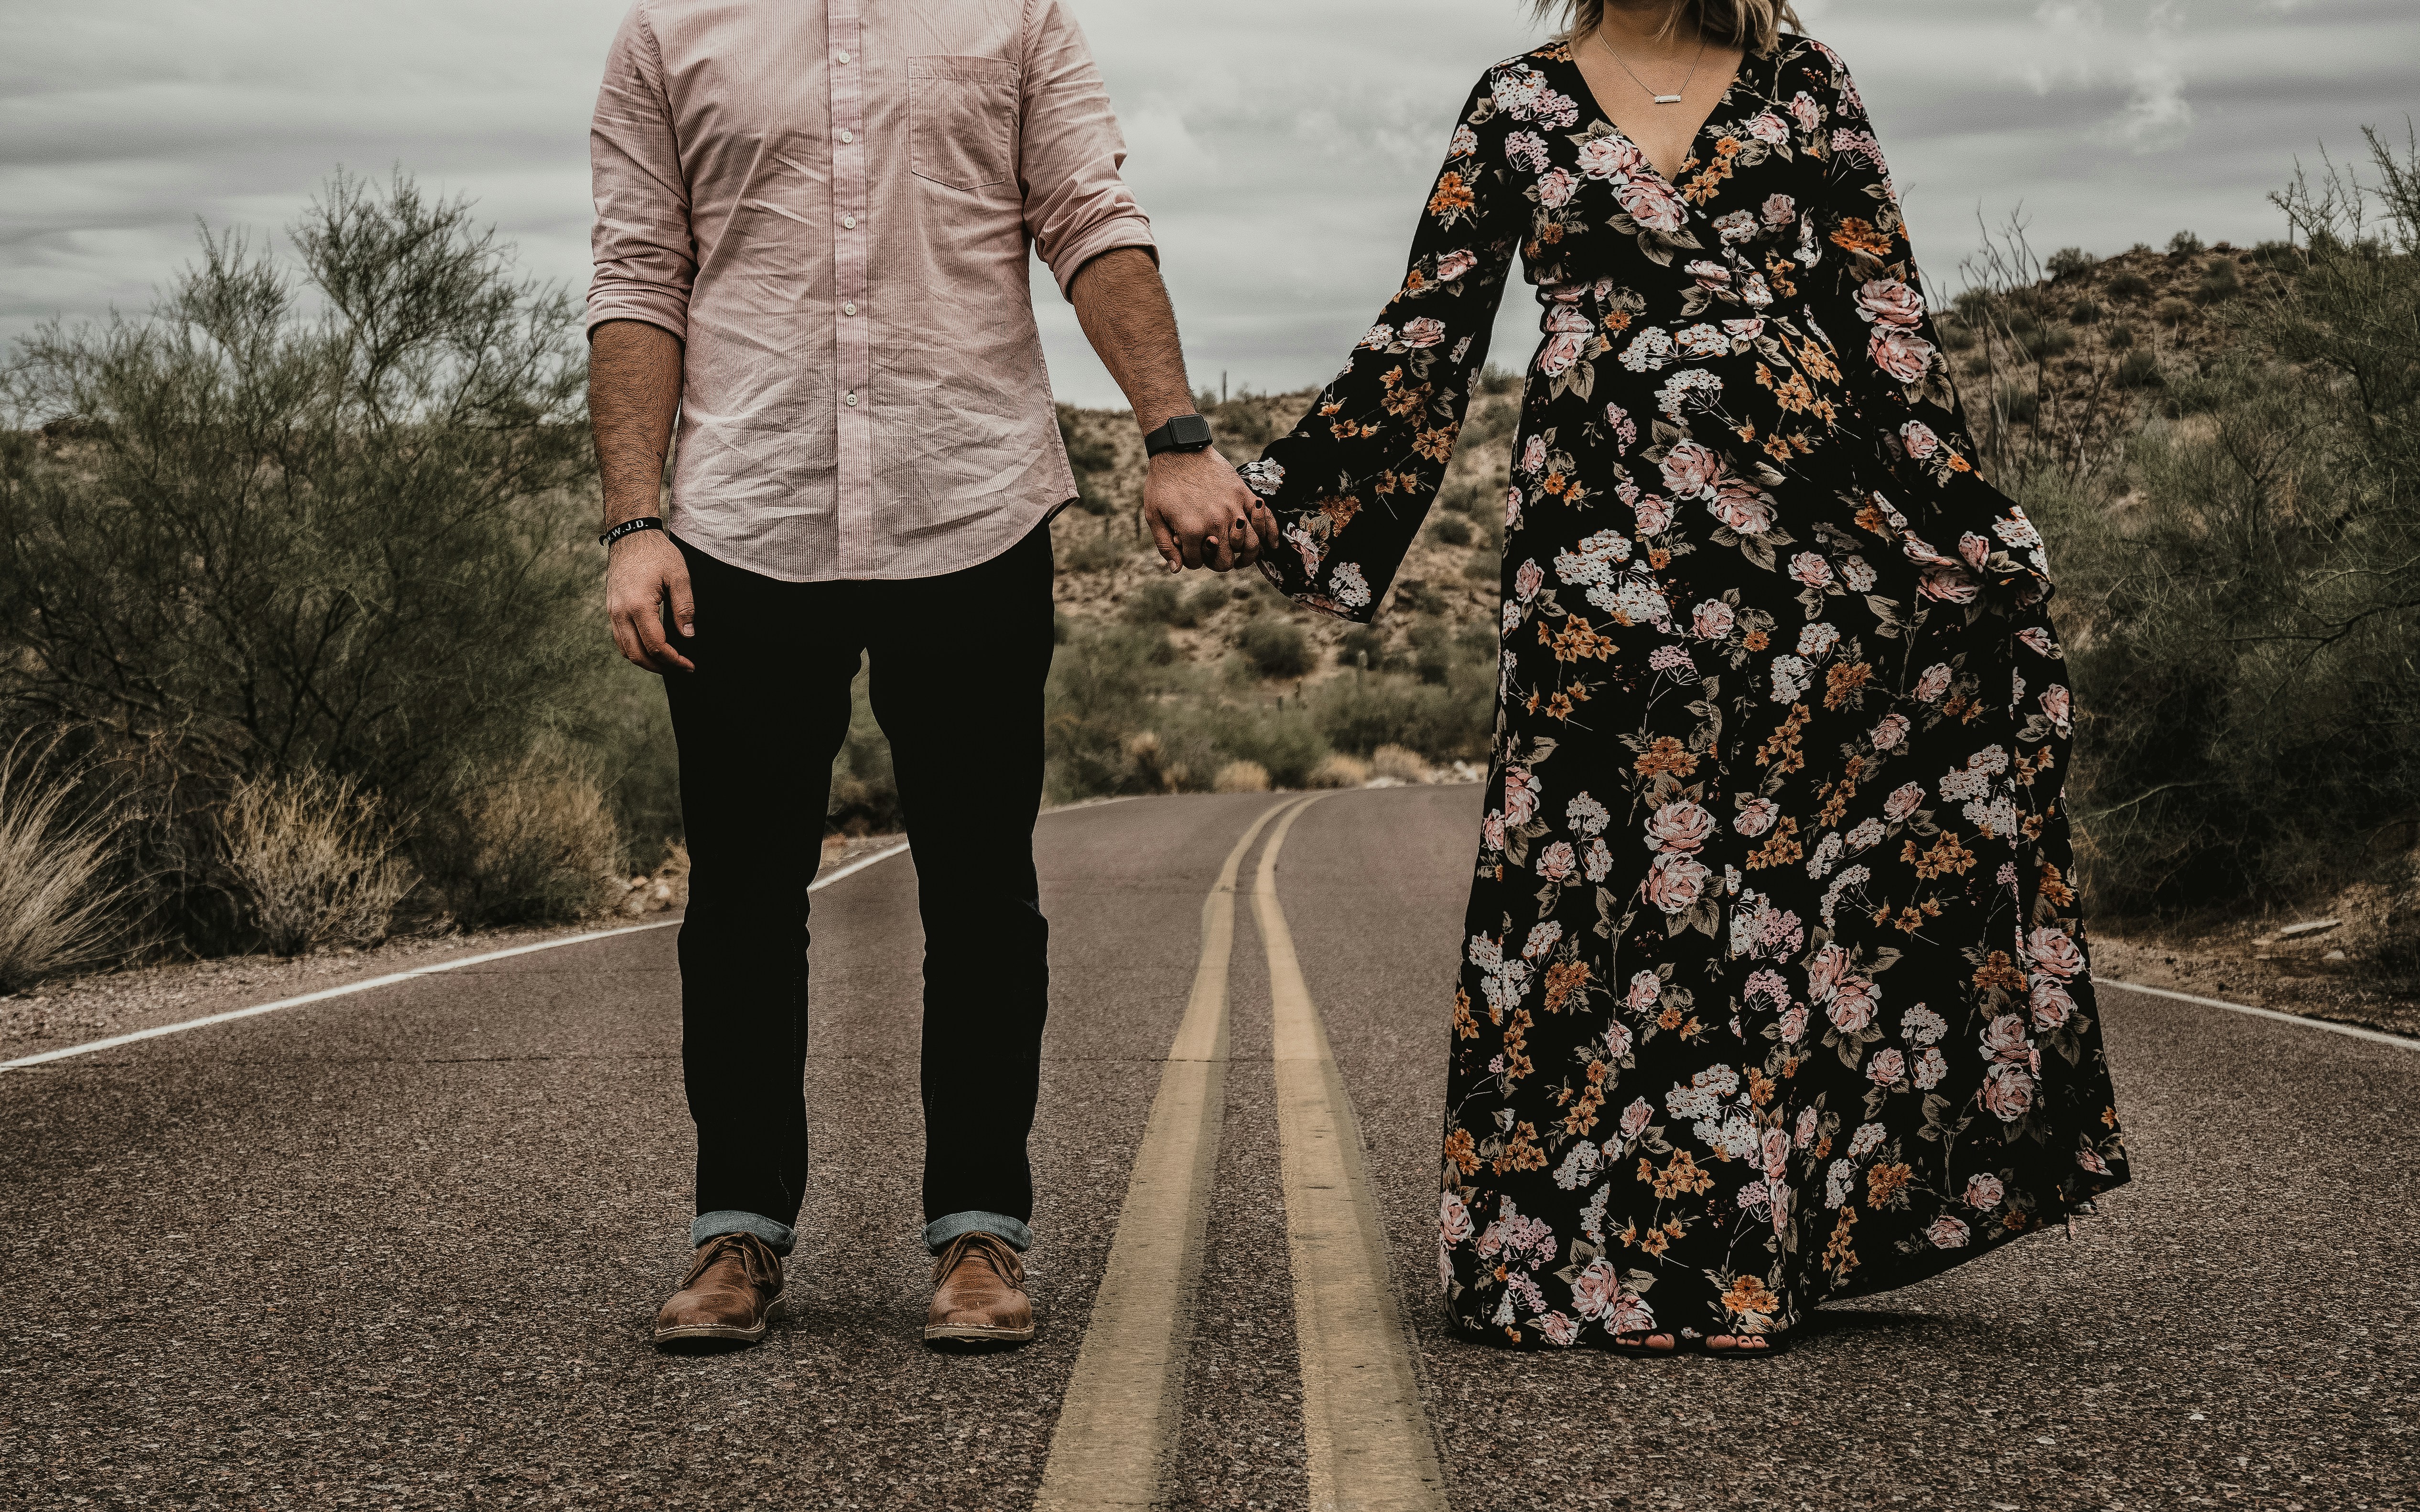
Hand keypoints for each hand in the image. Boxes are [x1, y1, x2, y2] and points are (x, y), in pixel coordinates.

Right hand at [606, 530, 695, 673]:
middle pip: (637, 654)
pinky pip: (620, 638)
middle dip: (660, 667)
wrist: (631, 535)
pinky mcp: (611, 608)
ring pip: (625, 650)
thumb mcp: (679, 576)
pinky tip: (651, 648)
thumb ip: (685, 607)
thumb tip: (688, 635)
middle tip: (680, 668)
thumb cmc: (656, 552)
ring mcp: (612, 611)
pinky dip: (635, 649)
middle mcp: (620, 612)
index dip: (674, 660)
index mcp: (638, 605)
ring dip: (645, 661)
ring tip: (667, 663)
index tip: (689, 665)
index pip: (656, 645)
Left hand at [1143, 450, 1281, 572]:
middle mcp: (1216, 522)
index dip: (1192, 560)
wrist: (1179, 450)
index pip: (1198, 562)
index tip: (1189, 551)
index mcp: (1192, 530)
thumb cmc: (1163, 483)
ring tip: (1240, 558)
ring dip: (1246, 556)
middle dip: (1219, 563)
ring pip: (1251, 545)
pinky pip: (1265, 518)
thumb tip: (1176, 570)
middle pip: (1226, 561)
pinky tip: (1271, 544)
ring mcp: (1234, 508)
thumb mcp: (1154, 515)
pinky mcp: (1244, 494)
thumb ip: (1164, 545)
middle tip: (1215, 556)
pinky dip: (1271, 534)